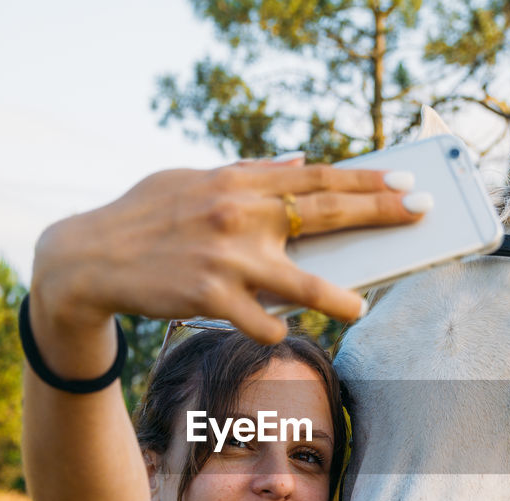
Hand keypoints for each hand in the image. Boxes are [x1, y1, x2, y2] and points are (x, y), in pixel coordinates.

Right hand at [31, 156, 424, 344]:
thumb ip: (246, 174)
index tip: (402, 178)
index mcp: (237, 181)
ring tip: (360, 307)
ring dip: (339, 300)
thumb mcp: (190, 180)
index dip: (363, 178)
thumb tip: (297, 161)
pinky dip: (272, 328)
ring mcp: (228, 258)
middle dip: (381, 211)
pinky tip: (273, 328)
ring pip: (303, 285)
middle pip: (327, 213)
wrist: (88, 259)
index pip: (315, 176)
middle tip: (420, 212)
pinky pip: (263, 322)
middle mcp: (239, 213)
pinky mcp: (213, 297)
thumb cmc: (143, 218)